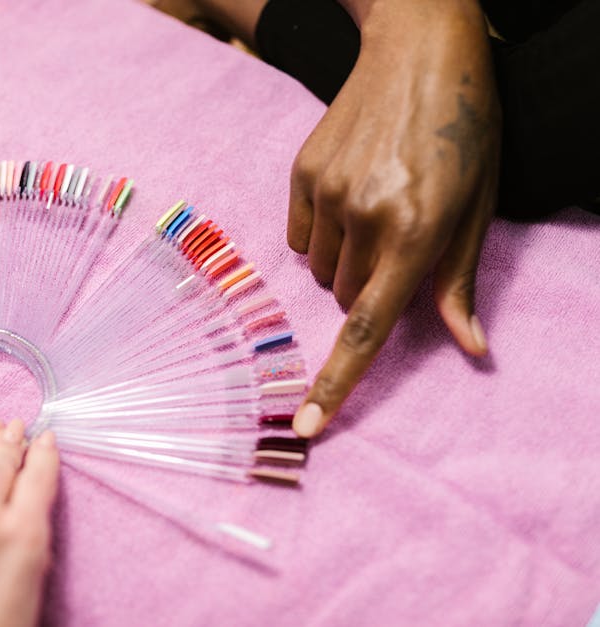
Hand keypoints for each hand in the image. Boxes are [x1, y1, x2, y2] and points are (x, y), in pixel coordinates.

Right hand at [289, 0, 499, 436]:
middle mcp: (362, 214)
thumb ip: (461, 281)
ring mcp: (325, 191)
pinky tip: (348, 191)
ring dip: (345, 259)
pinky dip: (321, 232)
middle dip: (369, 286)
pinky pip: (299, 237)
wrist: (420, 48)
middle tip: (399, 238)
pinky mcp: (301, 173)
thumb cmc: (466, 129)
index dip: (336, 383)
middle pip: (345, 297)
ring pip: (321, 269)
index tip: (305, 427)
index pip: (367, 325)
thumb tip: (470, 348)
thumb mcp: (479, 205)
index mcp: (416, 229)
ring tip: (375, 205)